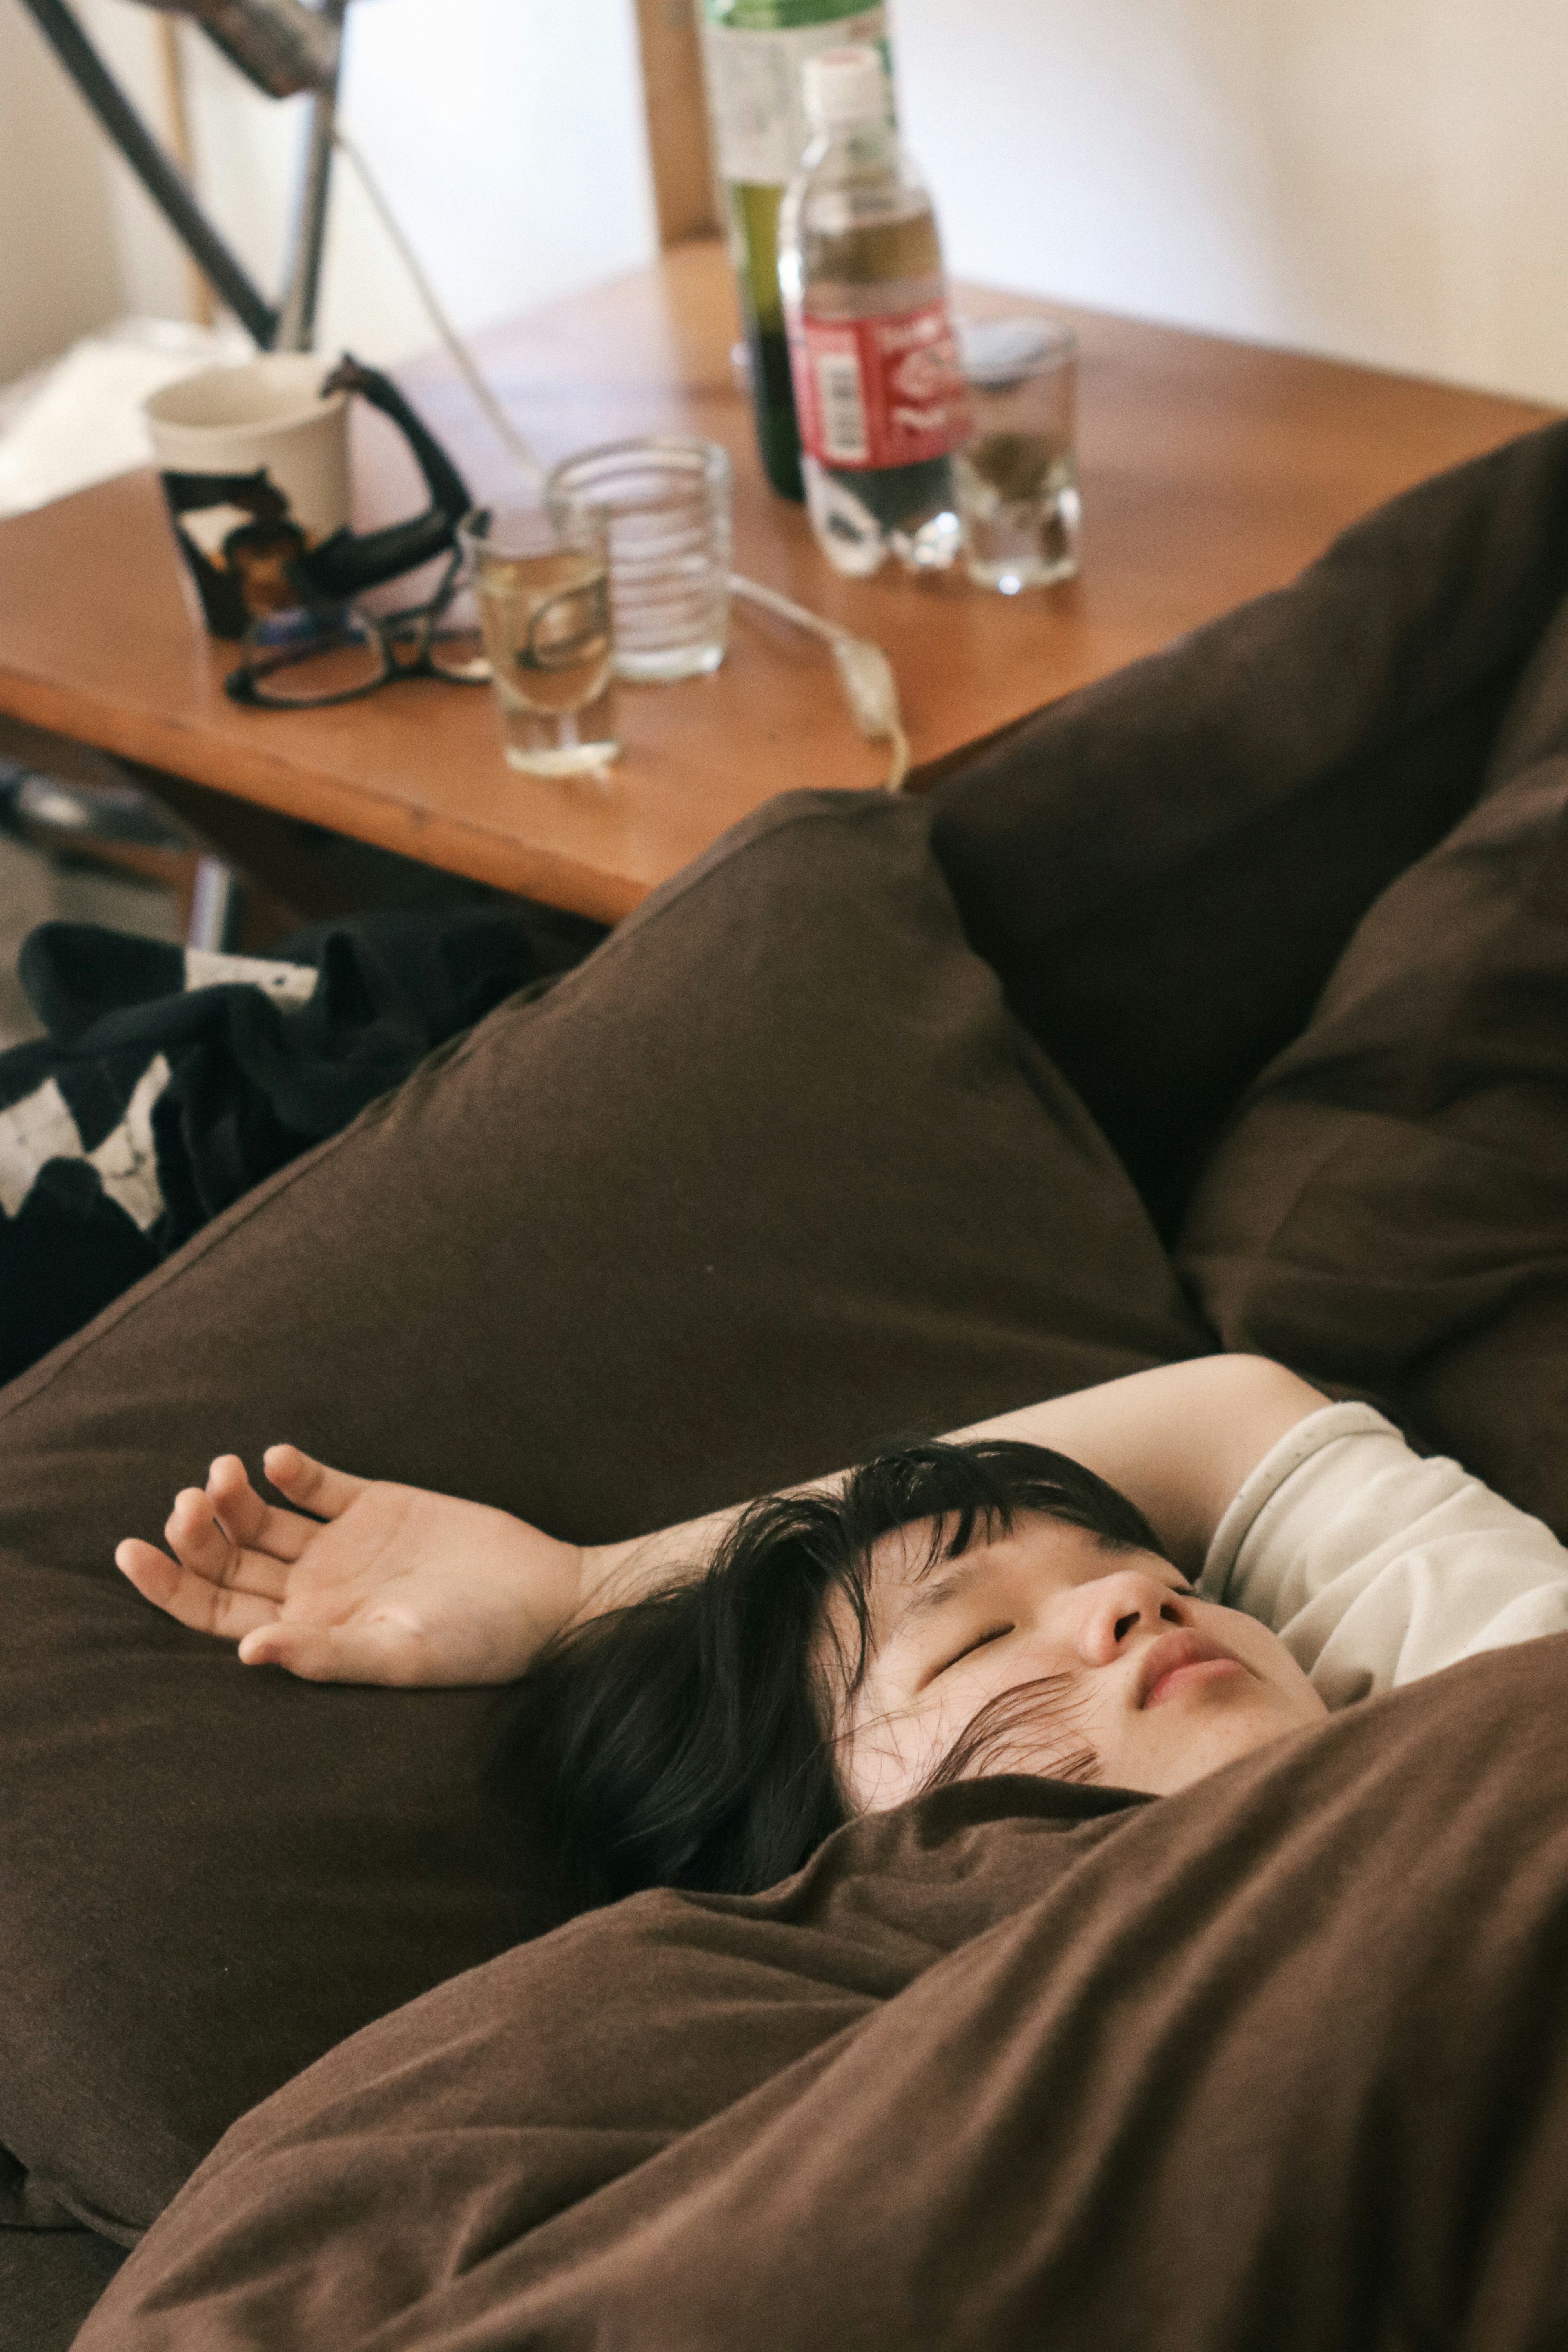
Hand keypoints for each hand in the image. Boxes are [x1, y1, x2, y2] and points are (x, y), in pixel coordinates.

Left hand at [115, 1446, 584, 1686]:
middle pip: (228, 1561)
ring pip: (262, 1519)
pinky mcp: (379, 1505)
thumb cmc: (482, 1642)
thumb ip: (329, 1654)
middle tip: (189, 1500)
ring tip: (226, 1471)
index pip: (214, 1611)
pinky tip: (279, 1460)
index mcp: (308, 1632)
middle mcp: (315, 1590)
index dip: (168, 1583)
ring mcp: (344, 1545)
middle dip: (195, 1531)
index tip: (131, 1549)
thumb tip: (248, 1652)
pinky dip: (293, 1471)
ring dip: (234, 1495)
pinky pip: (320, 1485)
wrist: (550, 1596)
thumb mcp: (404, 1653)